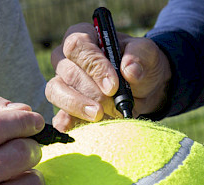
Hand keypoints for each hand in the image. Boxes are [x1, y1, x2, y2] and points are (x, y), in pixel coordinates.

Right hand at [46, 22, 171, 130]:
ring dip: (77, 105)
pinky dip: (65, 123)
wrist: (143, 88)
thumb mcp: (147, 53)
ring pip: (56, 91)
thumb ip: (140, 55)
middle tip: (113, 102)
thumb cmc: (139, 63)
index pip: (77, 45)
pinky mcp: (65, 107)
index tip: (112, 85)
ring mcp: (62, 83)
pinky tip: (74, 128)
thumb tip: (129, 70)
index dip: (93, 65)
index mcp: (84, 37)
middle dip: (91, 90)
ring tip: (98, 115)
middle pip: (67, 71)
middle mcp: (67, 58)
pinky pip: (58, 115)